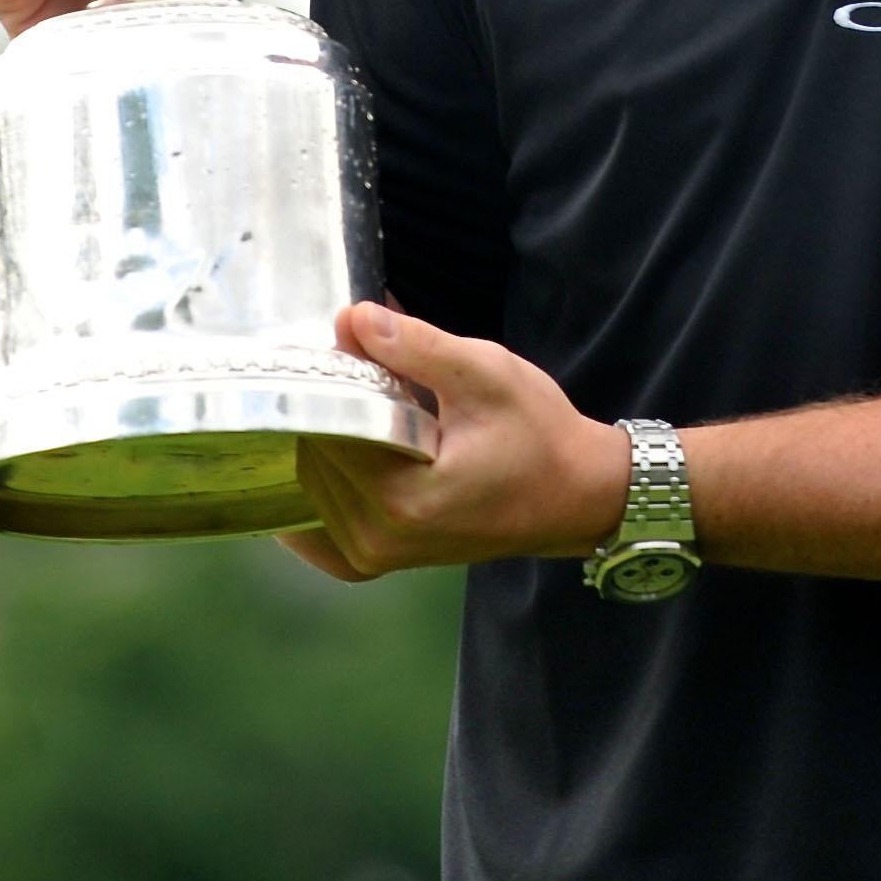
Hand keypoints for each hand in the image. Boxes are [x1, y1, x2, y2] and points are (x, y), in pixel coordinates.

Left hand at [277, 304, 634, 582]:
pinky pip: (313, 518)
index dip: (331, 381)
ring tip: (372, 407)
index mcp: (403, 499)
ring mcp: (370, 557)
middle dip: (327, 408)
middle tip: (364, 370)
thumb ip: (417, 346)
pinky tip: (338, 448)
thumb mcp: (486, 374)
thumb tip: (351, 319)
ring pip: (307, 481)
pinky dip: (319, 479)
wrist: (572, 495)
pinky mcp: (369, 562)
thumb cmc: (538, 434)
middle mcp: (377, 537)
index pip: (326, 429)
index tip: (350, 347)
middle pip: (310, 454)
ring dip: (325, 438)